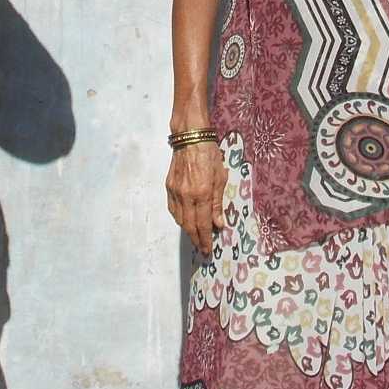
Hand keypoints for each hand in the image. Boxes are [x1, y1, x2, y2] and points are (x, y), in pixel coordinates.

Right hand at [164, 139, 226, 256]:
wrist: (190, 137)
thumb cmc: (209, 155)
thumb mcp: (220, 177)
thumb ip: (218, 203)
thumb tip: (218, 224)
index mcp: (202, 193)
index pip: (202, 224)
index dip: (205, 239)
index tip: (208, 250)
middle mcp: (186, 195)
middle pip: (189, 226)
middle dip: (196, 240)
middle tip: (202, 249)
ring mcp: (175, 191)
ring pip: (179, 219)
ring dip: (188, 230)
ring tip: (196, 236)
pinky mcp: (168, 186)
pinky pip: (173, 209)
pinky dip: (179, 218)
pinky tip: (185, 220)